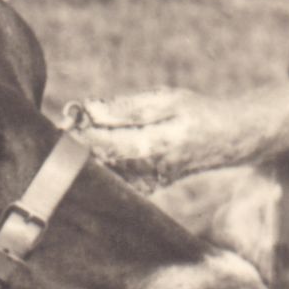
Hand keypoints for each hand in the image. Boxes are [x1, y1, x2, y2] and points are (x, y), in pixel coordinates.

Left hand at [75, 58, 288, 181]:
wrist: (228, 139)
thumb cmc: (197, 112)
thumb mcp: (166, 99)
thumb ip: (125, 107)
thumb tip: (87, 108)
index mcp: (157, 144)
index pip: (105, 143)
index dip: (79, 135)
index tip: (61, 123)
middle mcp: (150, 169)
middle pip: (98, 163)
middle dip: (76, 147)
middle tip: (60, 129)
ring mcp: (147, 184)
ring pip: (103, 175)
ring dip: (83, 158)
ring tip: (74, 137)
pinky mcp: (145, 189)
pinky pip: (113, 181)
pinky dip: (99, 167)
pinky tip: (92, 154)